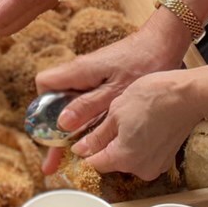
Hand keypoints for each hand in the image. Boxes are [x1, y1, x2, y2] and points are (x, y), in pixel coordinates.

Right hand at [35, 11, 191, 173]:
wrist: (164, 43)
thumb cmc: (142, 62)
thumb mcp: (116, 90)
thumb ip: (88, 106)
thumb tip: (61, 123)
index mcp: (79, 71)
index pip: (45, 85)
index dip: (43, 105)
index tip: (52, 128)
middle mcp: (81, 73)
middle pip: (57, 101)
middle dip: (54, 132)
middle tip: (52, 163)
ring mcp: (93, 78)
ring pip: (74, 104)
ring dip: (72, 129)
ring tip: (72, 159)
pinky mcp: (106, 82)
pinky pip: (89, 102)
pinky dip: (88, 121)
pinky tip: (96, 140)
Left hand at [68, 69, 207, 180]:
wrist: (187, 94)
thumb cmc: (153, 97)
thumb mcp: (116, 112)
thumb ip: (98, 136)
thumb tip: (82, 149)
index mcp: (124, 158)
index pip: (95, 164)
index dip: (86, 151)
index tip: (83, 139)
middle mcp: (141, 169)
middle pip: (113, 162)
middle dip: (108, 145)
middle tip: (111, 121)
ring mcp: (156, 166)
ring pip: (129, 158)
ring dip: (125, 144)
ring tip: (130, 119)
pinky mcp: (167, 159)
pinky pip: (145, 155)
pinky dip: (140, 144)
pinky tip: (143, 124)